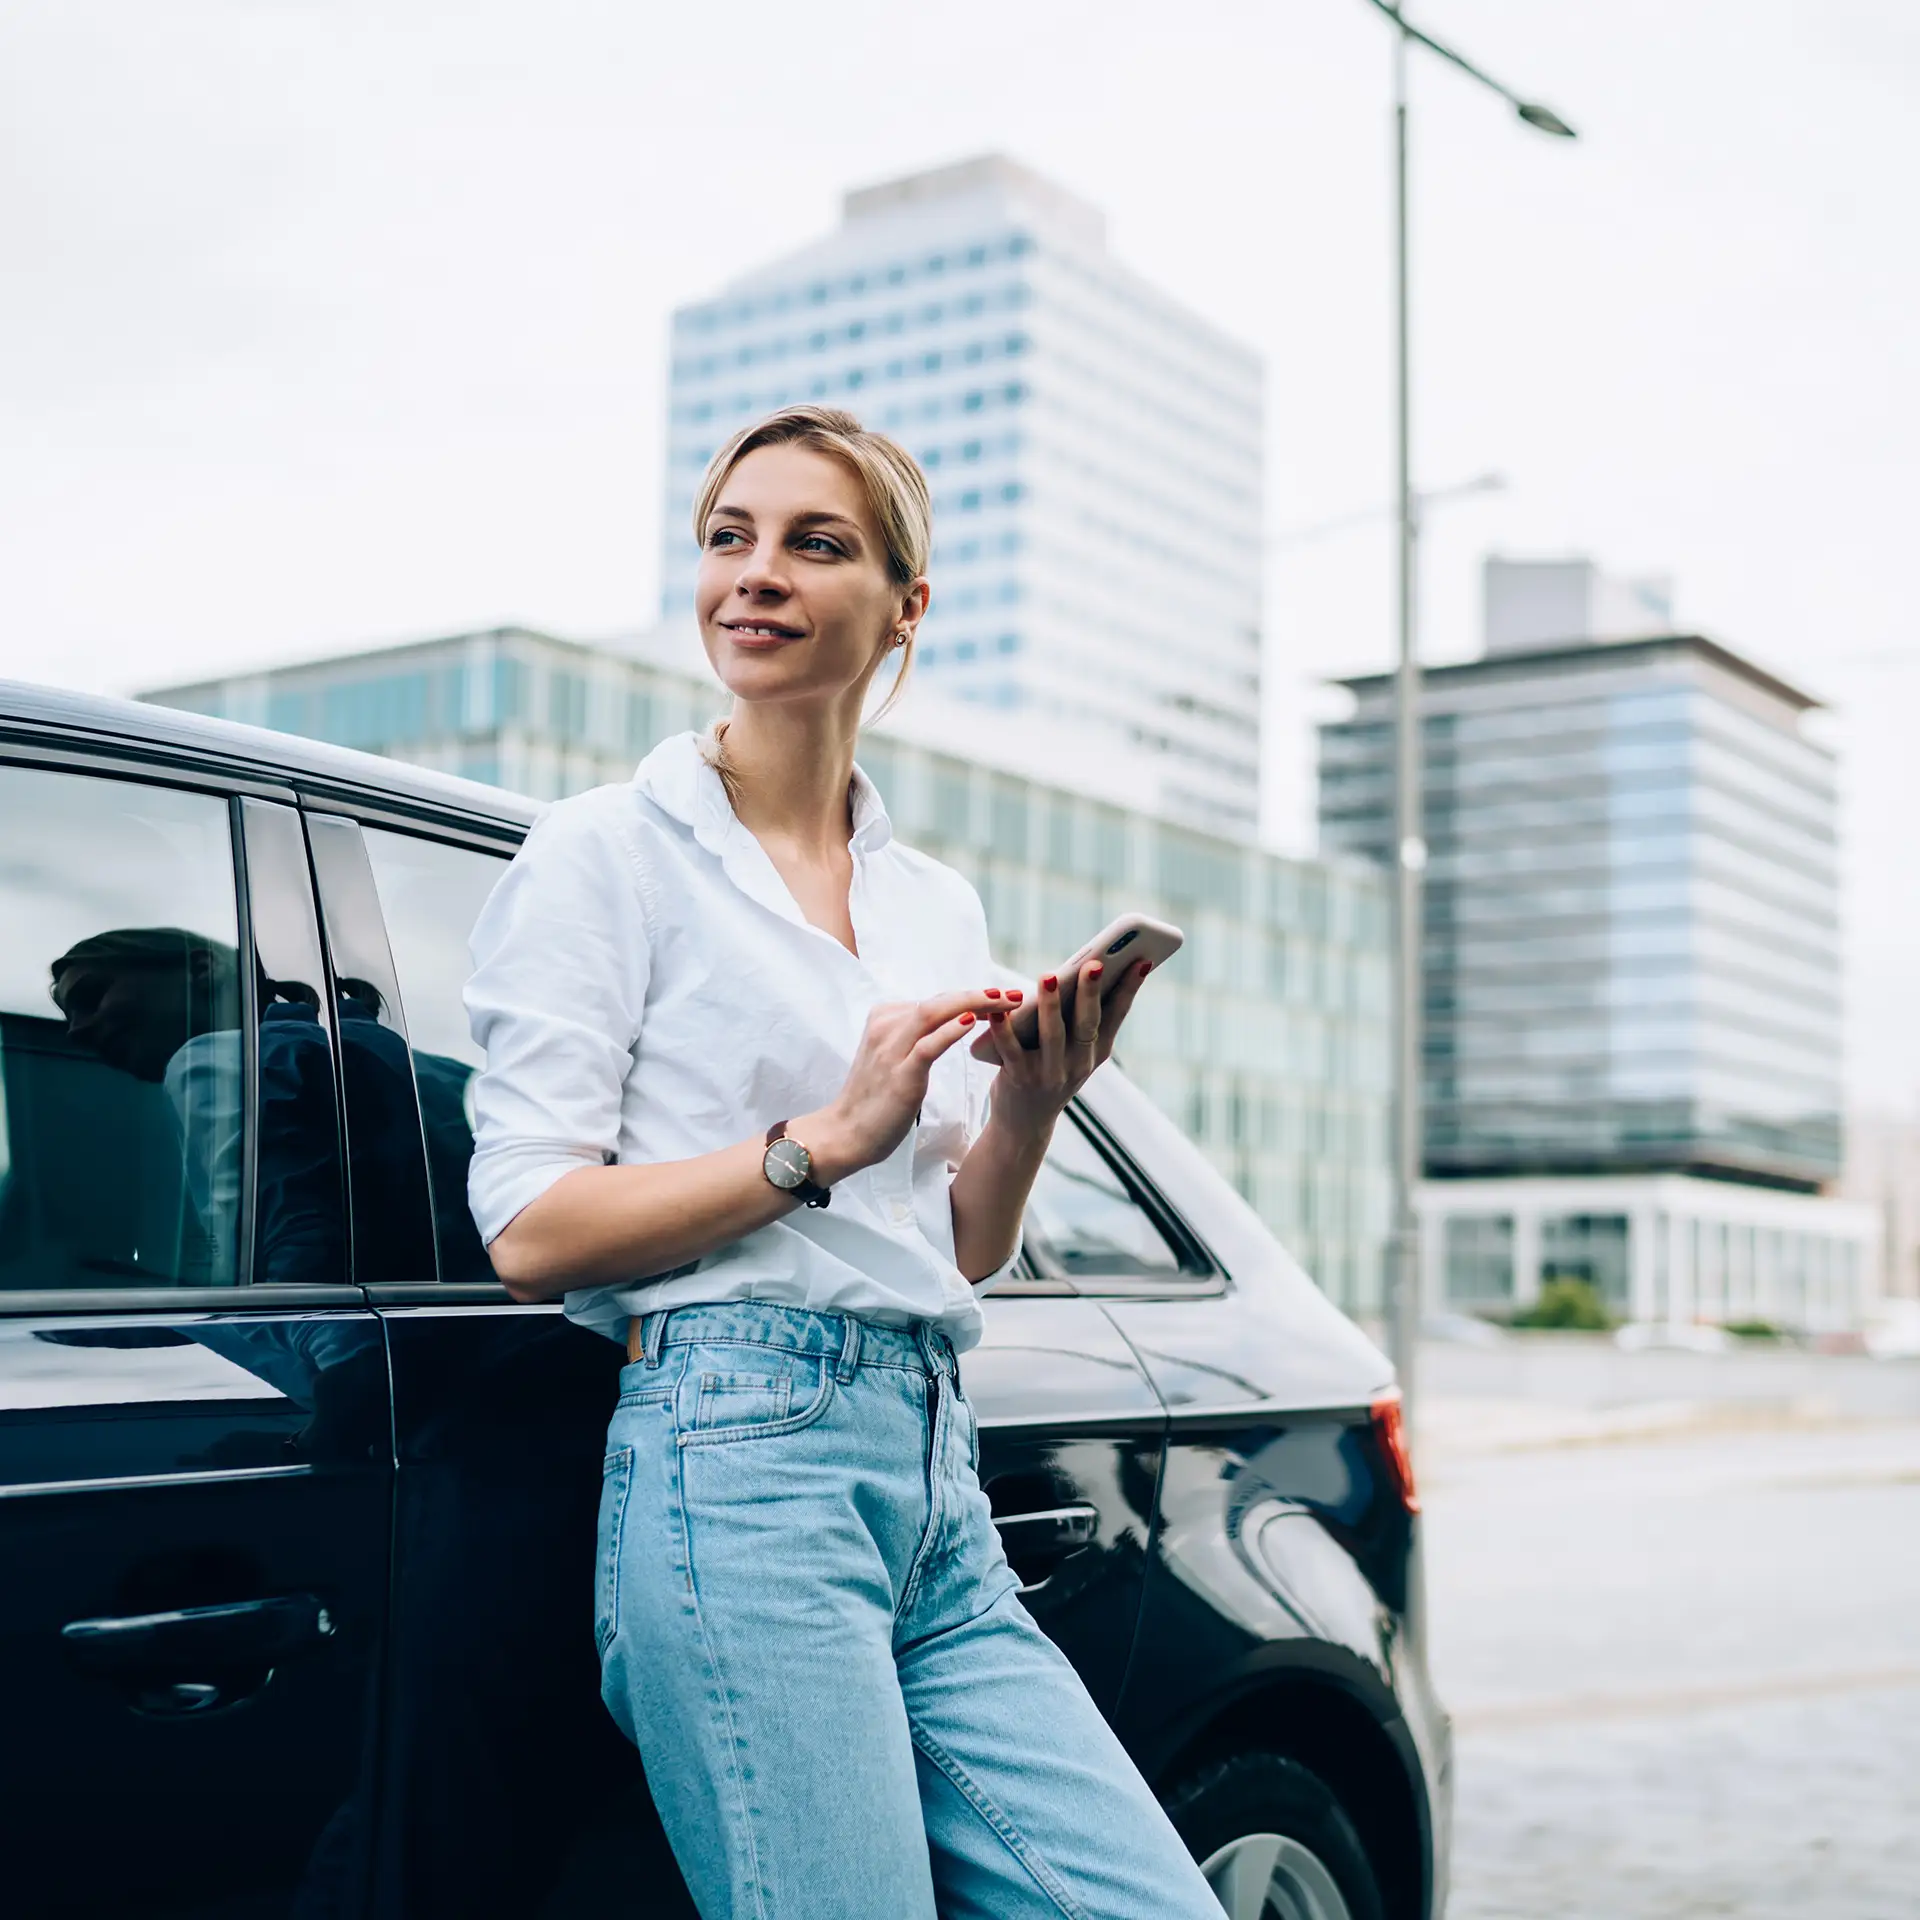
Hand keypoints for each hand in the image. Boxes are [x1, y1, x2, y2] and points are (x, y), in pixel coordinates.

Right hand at [800, 990, 1003, 1180]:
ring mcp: (891, 1048)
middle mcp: (887, 1026)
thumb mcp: (895, 1058)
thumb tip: (950, 1022)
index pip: (938, 1001)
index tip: (1005, 997)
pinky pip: (927, 1046)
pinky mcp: (899, 1073)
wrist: (846, 1134)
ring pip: (935, 1013)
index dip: (974, 997)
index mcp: (887, 1019)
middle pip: (940, 1000)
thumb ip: (916, 1037)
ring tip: (1006, 1000)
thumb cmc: (875, 1100)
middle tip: (1017, 994)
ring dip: (974, 1004)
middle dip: (982, 995)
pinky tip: (973, 1023)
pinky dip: (950, 1031)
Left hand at [969, 956, 1153, 1137]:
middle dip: (1091, 992)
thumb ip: (1080, 1019)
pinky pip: (1011, 1050)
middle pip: (1087, 1022)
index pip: (1117, 1014)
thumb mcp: (1075, 1050)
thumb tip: (1085, 972)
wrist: (1025, 1122)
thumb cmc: (1050, 1070)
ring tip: (1048, 976)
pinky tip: (997, 1008)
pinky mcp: (1020, 1080)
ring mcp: (1051, 1074)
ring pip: (1053, 1035)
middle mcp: (1080, 1063)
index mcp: (1098, 1051)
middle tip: (1095, 963)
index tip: (1142, 960)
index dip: (1129, 988)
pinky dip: (1003, 1028)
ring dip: (1050, 1005)